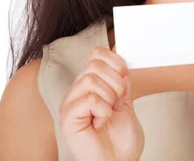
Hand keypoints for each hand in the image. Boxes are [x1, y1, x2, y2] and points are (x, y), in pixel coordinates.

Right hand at [59, 46, 143, 160]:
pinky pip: (90, 99)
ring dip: (109, 98)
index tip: (125, 83)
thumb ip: (121, 81)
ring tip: (108, 114)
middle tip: (117, 104)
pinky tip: (100, 123)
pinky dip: (103, 111)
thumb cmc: (121, 140)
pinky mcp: (67, 117)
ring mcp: (70, 103)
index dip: (116, 63)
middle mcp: (77, 90)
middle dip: (116, 83)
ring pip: (92, 79)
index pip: (97, 53)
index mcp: (90, 84)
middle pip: (95, 63)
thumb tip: (118, 59)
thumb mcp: (126, 102)